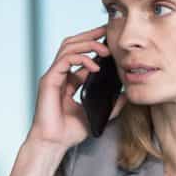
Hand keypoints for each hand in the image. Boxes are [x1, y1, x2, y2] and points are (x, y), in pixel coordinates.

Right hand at [27, 26, 126, 150]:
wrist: (54, 143)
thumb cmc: (70, 132)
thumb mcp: (97, 114)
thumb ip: (110, 104)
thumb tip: (126, 95)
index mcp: (68, 80)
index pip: (80, 54)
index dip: (93, 43)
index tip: (109, 37)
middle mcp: (59, 74)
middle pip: (72, 44)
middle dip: (90, 35)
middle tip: (106, 31)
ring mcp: (53, 76)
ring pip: (67, 47)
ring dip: (87, 44)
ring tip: (105, 51)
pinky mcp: (49, 80)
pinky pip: (65, 61)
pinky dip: (81, 59)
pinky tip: (95, 66)